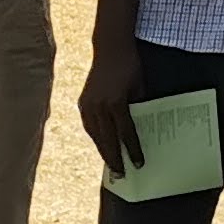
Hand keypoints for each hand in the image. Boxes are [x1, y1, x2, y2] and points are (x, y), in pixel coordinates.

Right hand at [77, 35, 142, 175]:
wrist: (110, 49)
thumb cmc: (131, 67)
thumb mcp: (140, 88)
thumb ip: (139, 108)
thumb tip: (140, 130)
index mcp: (116, 103)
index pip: (126, 133)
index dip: (132, 150)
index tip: (139, 163)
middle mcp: (99, 106)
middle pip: (108, 139)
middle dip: (115, 158)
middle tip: (122, 175)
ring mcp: (88, 105)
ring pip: (95, 136)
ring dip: (103, 151)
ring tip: (111, 165)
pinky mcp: (83, 102)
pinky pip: (89, 126)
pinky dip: (96, 138)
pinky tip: (102, 146)